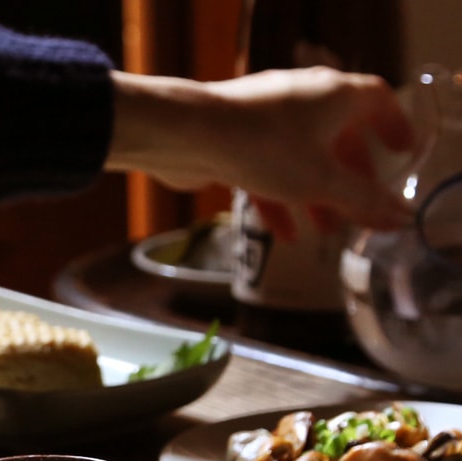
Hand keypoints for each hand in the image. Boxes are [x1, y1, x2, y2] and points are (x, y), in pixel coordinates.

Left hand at [106, 66, 414, 239]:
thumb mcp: (321, 181)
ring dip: (315, 195)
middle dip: (350, 177)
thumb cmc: (261, 147)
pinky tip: (281, 235)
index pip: (377, 101)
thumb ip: (362, 201)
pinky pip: (267, 169)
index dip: (393, 126)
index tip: (402, 152)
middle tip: (358, 207)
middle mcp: (302, 99)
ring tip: (323, 229)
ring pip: (302, 158)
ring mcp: (267, 118)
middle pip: (338, 137)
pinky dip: (278, 199)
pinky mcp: (237, 139)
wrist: (188, 136)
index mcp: (334, 96)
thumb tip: (398, 218)